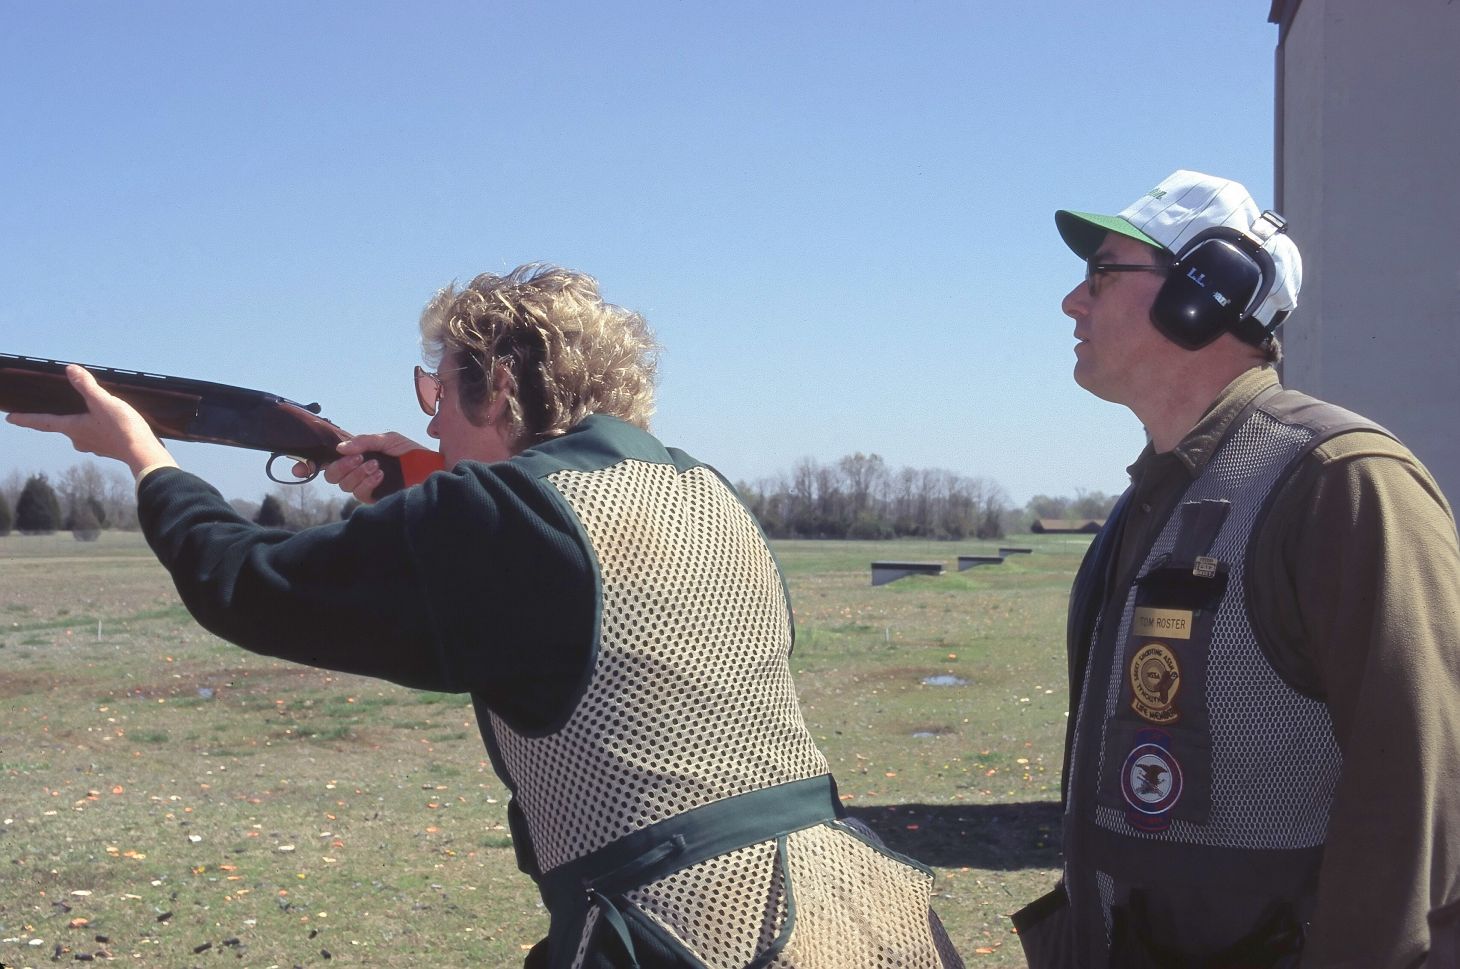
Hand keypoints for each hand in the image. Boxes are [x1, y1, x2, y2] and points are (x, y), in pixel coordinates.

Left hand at [4, 364, 176, 476]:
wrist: (144, 453)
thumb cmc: (122, 428)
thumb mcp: (103, 402)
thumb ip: (86, 386)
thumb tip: (70, 370)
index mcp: (73, 427)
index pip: (43, 422)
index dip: (26, 419)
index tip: (11, 419)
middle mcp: (80, 440)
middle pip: (64, 426)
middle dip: (61, 419)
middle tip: (56, 411)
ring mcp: (94, 446)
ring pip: (81, 432)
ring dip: (82, 424)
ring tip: (90, 414)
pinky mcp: (109, 449)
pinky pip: (98, 436)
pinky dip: (99, 429)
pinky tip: (109, 425)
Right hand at [297, 432, 430, 504]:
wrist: (431, 469)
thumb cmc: (411, 453)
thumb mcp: (387, 440)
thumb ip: (364, 441)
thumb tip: (341, 448)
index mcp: (357, 456)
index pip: (327, 461)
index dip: (308, 464)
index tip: (299, 467)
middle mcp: (357, 472)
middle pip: (331, 475)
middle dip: (341, 466)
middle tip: (359, 458)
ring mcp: (365, 486)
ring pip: (344, 484)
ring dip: (357, 472)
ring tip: (376, 465)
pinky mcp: (374, 499)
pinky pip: (359, 493)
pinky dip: (366, 481)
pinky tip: (380, 474)